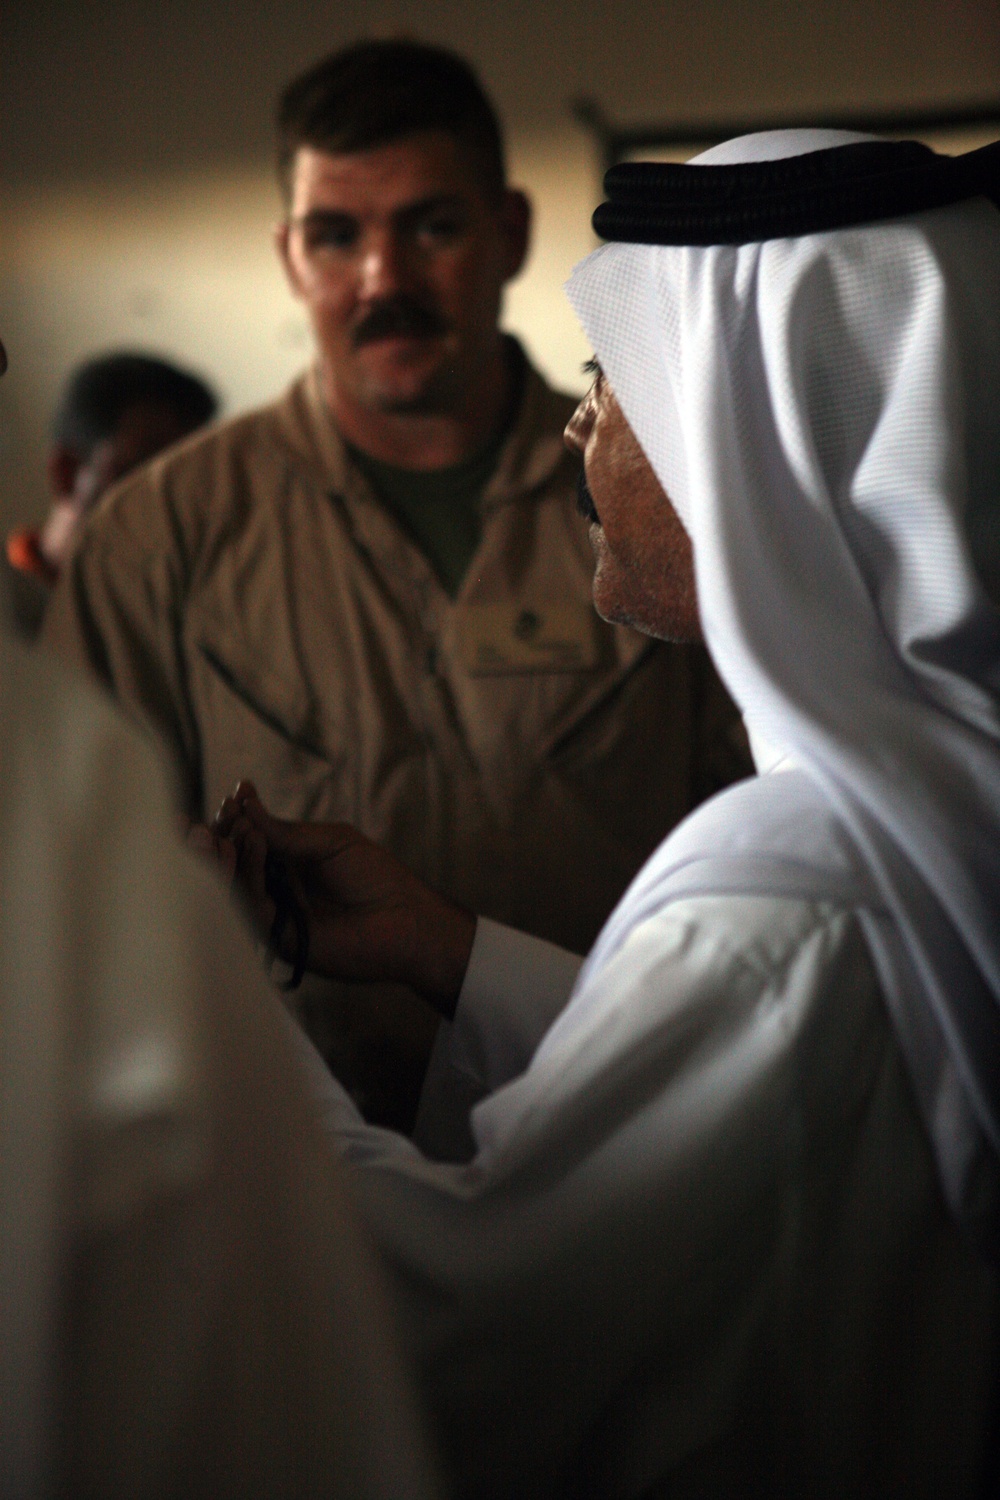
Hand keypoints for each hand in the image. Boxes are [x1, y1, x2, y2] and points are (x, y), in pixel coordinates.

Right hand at [214, 783, 476, 1017]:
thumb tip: (244, 804)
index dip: (235, 822)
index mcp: (286, 867)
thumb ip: (286, 831)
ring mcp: (275, 916)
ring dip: (227, 853)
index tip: (233, 798)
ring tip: (233, 825)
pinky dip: (247, 874)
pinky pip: (252, 906)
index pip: (246, 844)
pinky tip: (253, 845)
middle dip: (222, 836)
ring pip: (233, 888)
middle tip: (223, 813)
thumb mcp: (331, 842)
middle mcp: (274, 891)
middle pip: (231, 866)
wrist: (406, 919)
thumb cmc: (377, 878)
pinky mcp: (279, 939)